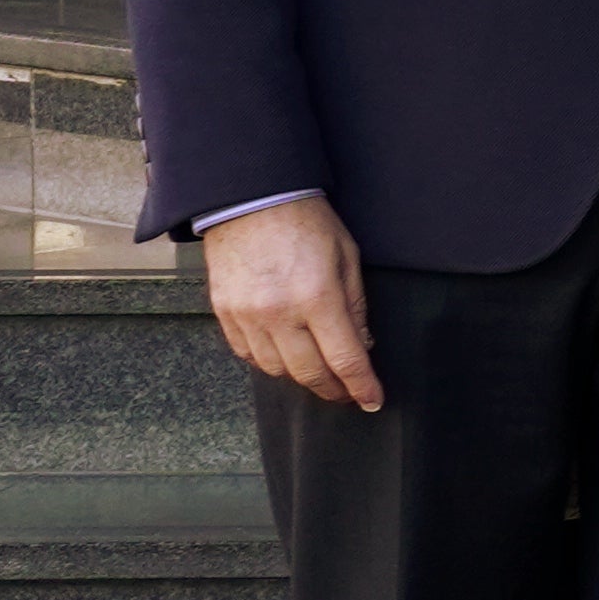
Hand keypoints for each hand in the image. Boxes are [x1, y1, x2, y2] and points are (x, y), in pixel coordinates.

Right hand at [205, 194, 379, 411]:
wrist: (249, 199)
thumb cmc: (306, 222)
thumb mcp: (346, 257)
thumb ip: (355, 305)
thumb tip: (362, 345)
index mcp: (317, 297)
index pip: (345, 359)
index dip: (362, 386)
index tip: (373, 400)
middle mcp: (279, 313)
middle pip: (310, 373)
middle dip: (334, 390)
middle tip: (348, 393)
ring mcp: (247, 316)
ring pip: (277, 370)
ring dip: (302, 378)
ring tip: (320, 373)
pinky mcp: (225, 314)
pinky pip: (249, 355)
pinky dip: (271, 363)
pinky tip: (287, 356)